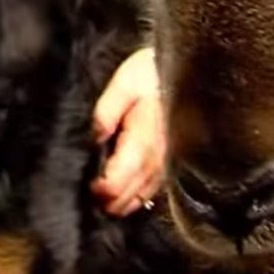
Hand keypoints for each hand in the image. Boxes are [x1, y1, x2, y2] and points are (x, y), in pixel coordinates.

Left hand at [90, 46, 165, 216]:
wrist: (187, 72)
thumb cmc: (151, 75)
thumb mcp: (124, 84)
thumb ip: (106, 112)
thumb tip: (94, 138)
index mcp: (141, 143)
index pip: (115, 185)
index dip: (97, 190)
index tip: (86, 181)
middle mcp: (156, 162)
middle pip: (125, 200)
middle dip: (104, 200)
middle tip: (89, 187)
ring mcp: (166, 166)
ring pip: (138, 201)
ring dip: (117, 202)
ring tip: (101, 190)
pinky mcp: (171, 166)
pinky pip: (150, 193)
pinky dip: (133, 197)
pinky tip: (122, 189)